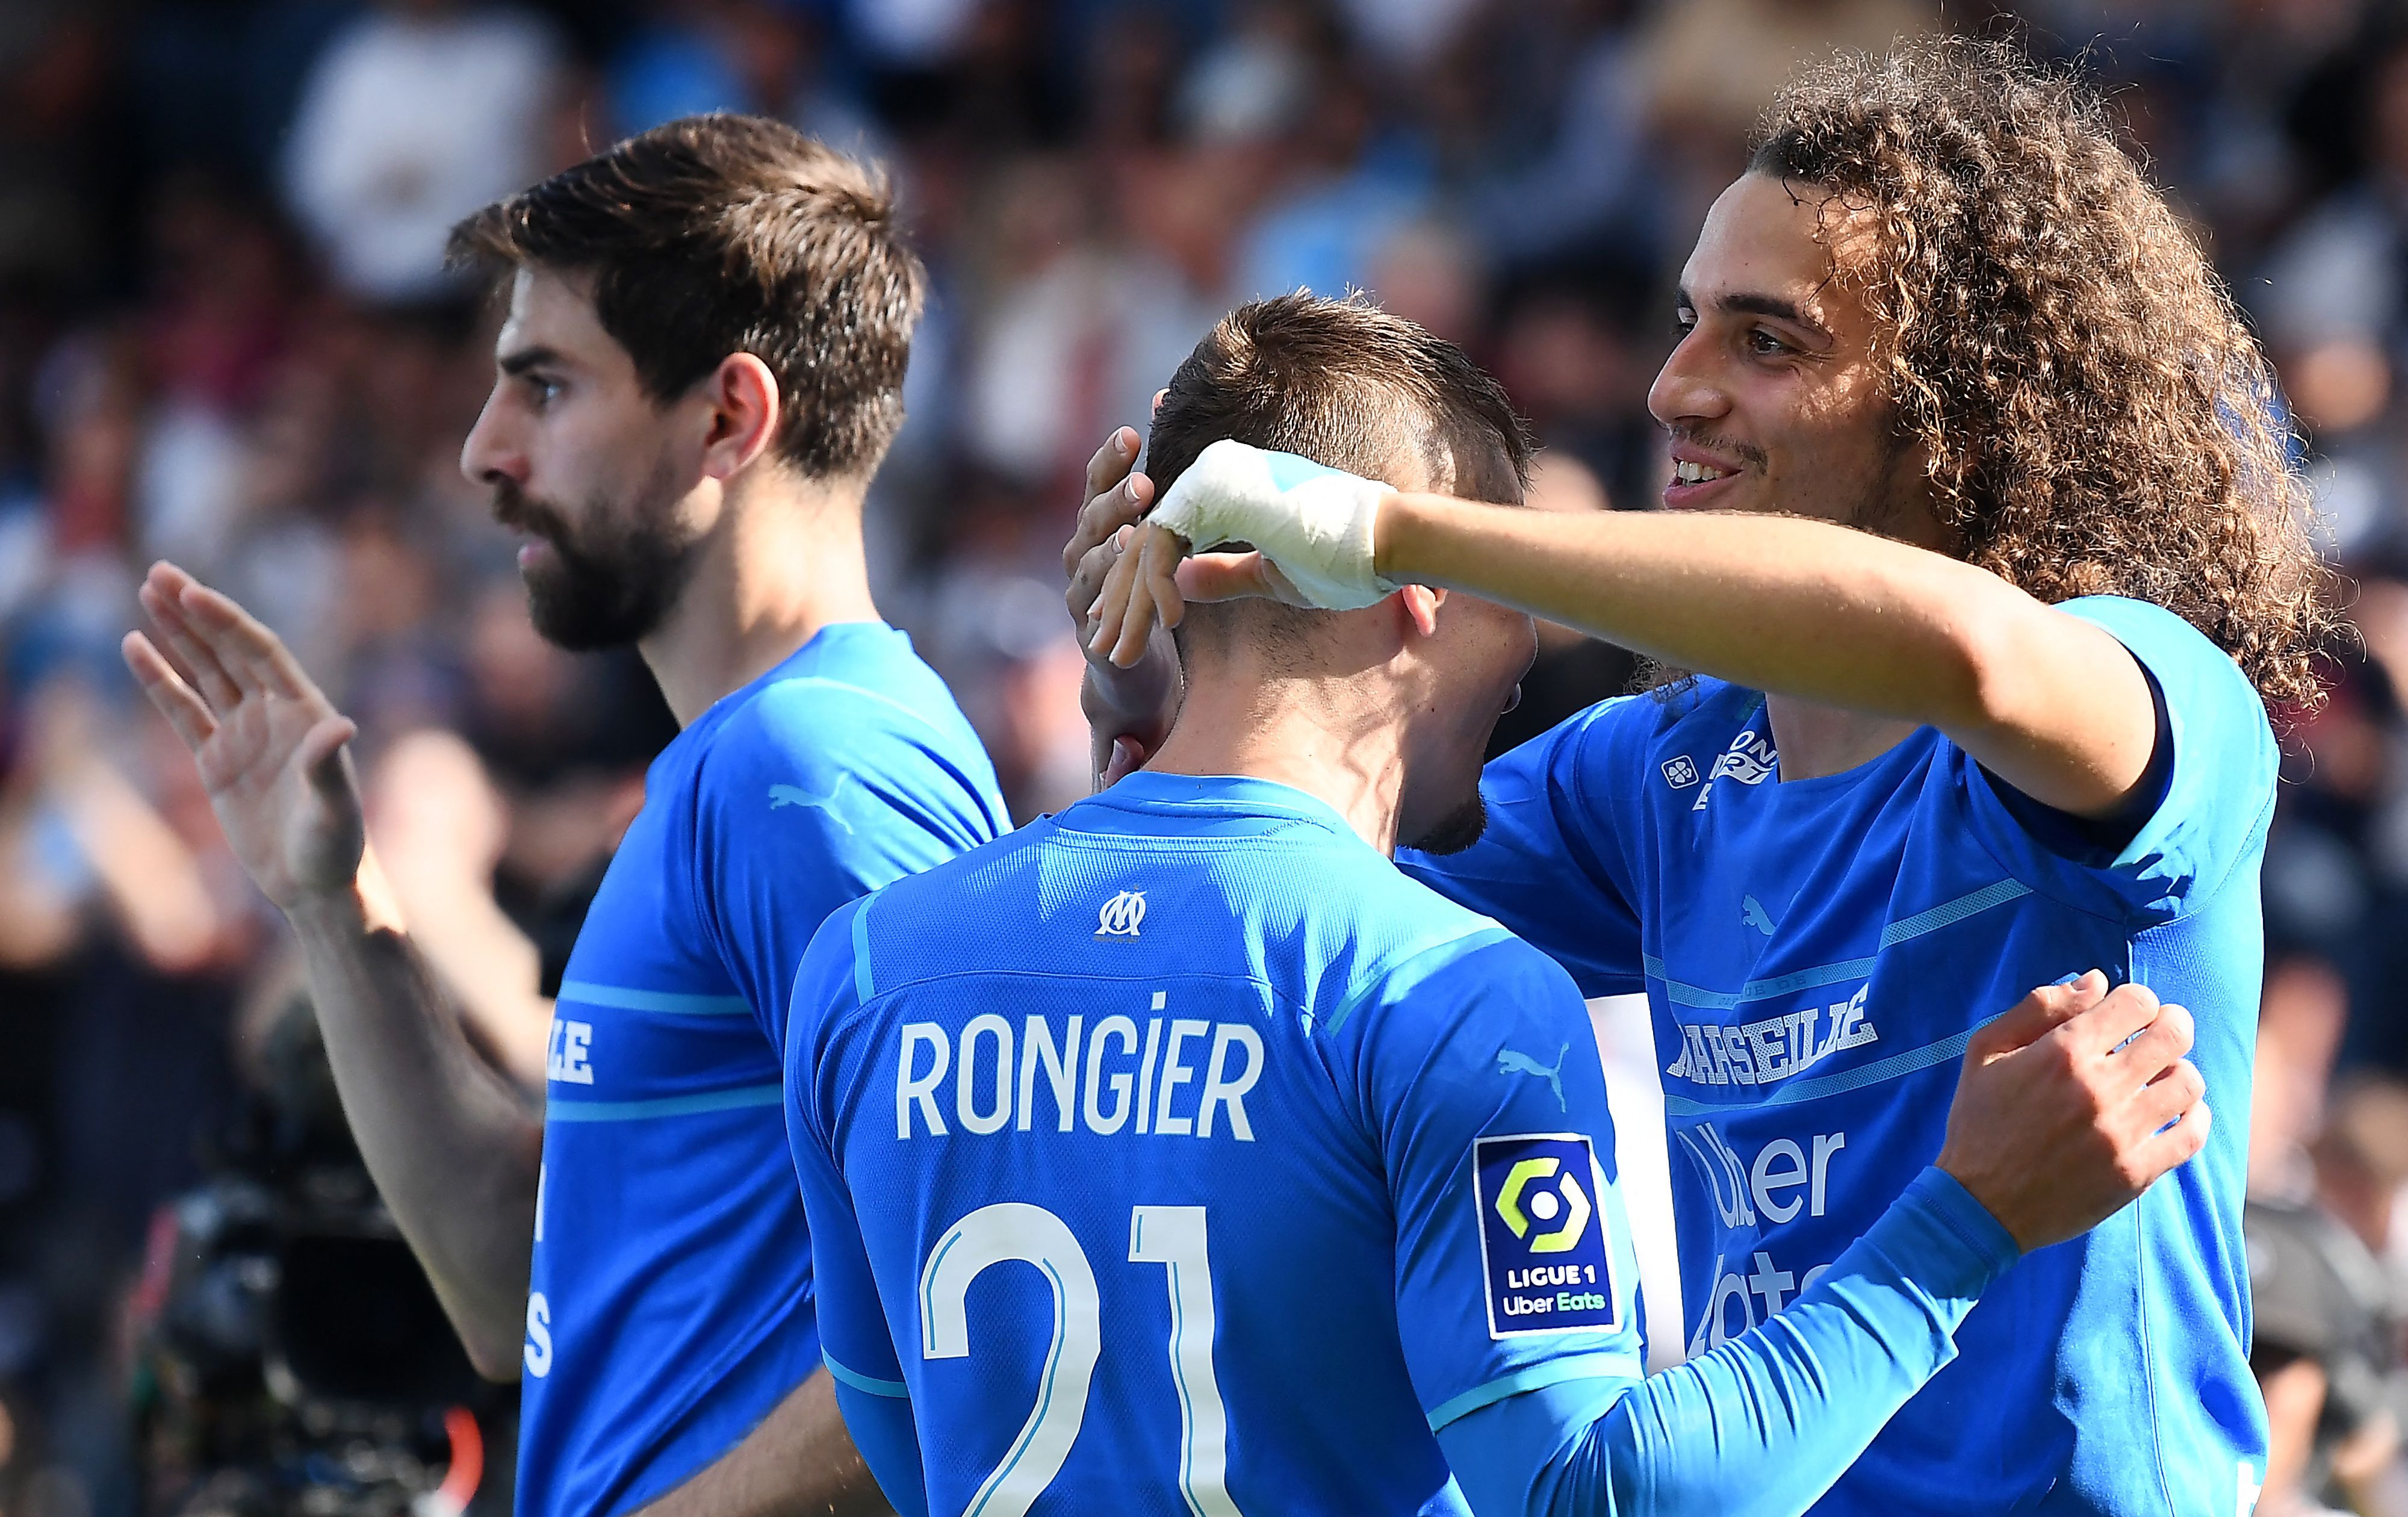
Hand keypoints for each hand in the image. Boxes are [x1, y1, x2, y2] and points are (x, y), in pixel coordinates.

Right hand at [122, 561, 365, 913]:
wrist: (315, 884)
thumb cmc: (335, 847)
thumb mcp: (334, 808)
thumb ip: (328, 767)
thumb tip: (340, 726)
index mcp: (306, 712)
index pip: (261, 653)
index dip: (227, 622)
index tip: (192, 592)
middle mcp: (274, 713)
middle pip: (229, 650)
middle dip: (195, 612)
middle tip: (158, 571)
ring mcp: (244, 733)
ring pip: (205, 671)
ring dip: (177, 634)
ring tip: (145, 591)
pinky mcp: (217, 759)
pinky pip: (184, 709)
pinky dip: (161, 680)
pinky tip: (137, 647)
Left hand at [1063, 425, 1177, 782]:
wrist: (1129, 667)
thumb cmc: (1143, 697)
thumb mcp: (1135, 730)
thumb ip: (1120, 753)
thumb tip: (1113, 780)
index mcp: (1089, 629)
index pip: (1092, 599)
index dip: (1110, 574)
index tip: (1132, 552)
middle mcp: (1079, 588)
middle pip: (1087, 548)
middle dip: (1111, 523)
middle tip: (1141, 500)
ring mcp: (1084, 552)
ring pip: (1091, 511)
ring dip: (1111, 482)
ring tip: (1136, 451)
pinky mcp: (1098, 523)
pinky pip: (1100, 487)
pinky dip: (1112, 461)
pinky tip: (1134, 428)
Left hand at [1087, 440, 1385, 667]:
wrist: (1386, 543)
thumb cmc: (1343, 561)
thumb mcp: (1270, 577)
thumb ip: (1222, 575)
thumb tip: (1179, 584)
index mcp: (1227, 492)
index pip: (1165, 542)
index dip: (1140, 591)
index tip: (1125, 632)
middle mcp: (1212, 475)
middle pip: (1145, 544)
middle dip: (1121, 601)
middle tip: (1103, 646)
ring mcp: (1211, 477)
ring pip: (1145, 547)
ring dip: (1130, 605)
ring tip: (1116, 651)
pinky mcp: (1213, 492)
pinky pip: (1163, 546)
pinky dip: (1157, 589)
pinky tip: (1165, 628)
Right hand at [1936, 972, 2209, 1252]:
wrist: (1979, 1204)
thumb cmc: (1979, 1120)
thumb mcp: (1986, 1051)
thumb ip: (2039, 1007)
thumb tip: (2096, 981)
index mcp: (2062, 1053)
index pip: (2137, 1002)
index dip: (2138, 1000)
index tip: (2129, 1014)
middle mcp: (2097, 1089)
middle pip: (2173, 1035)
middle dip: (2172, 1025)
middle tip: (2161, 1034)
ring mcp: (2120, 1134)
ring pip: (2188, 1083)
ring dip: (2179, 1072)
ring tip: (2161, 1078)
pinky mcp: (2135, 1173)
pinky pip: (2191, 1135)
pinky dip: (2194, 1118)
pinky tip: (2176, 1114)